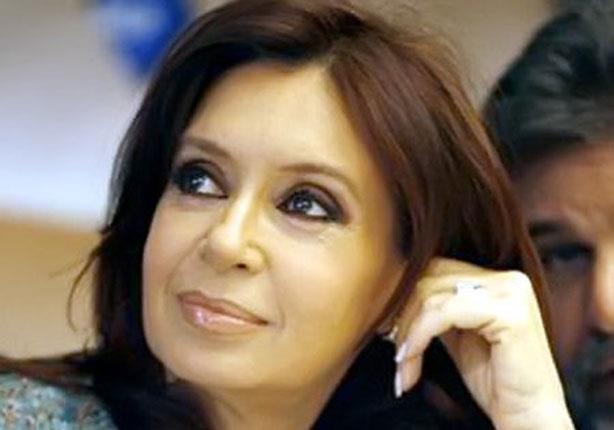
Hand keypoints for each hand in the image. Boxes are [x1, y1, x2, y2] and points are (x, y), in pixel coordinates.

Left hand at [391, 257, 573, 428]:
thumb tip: (394, 295)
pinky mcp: (509, 313)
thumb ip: (436, 310)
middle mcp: (508, 278)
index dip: (406, 298)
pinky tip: (410, 363)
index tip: (388, 329)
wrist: (529, 418)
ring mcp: (511, 292)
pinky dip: (418, 338)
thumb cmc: (496, 382)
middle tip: (393, 348)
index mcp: (497, 279)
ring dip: (407, 333)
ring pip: (432, 296)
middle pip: (430, 277)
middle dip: (403, 313)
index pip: (436, 269)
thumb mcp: (458, 335)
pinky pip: (444, 314)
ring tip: (402, 365)